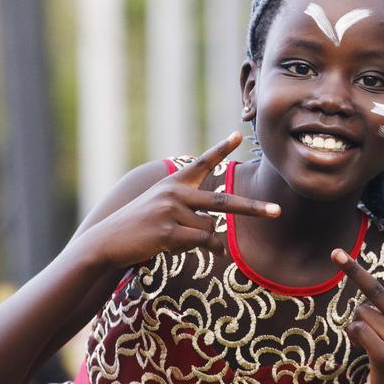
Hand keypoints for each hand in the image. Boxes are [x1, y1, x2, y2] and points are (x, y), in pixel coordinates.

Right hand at [80, 132, 280, 268]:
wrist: (107, 241)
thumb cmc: (139, 227)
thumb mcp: (162, 207)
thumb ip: (189, 210)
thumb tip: (218, 234)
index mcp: (175, 183)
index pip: (202, 162)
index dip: (221, 149)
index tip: (238, 135)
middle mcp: (175, 192)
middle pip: (223, 201)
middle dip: (253, 209)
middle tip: (277, 211)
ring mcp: (172, 211)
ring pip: (210, 227)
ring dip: (204, 239)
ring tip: (177, 240)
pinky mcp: (169, 230)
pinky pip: (202, 241)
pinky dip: (207, 248)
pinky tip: (190, 249)